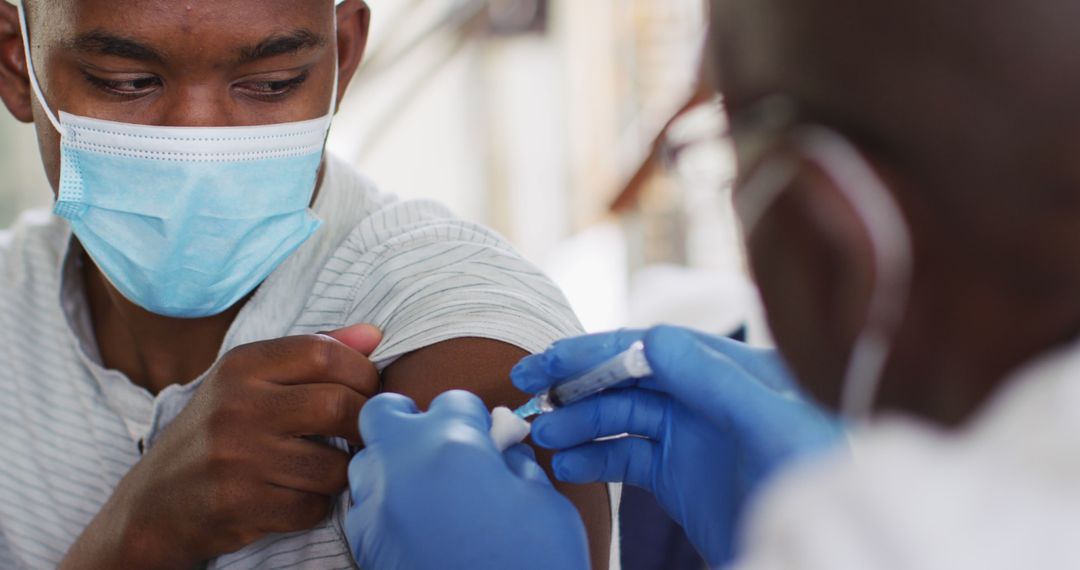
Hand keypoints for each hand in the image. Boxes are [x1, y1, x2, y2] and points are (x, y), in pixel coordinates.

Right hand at [79, 325, 382, 567]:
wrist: (154, 503)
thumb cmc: (218, 432)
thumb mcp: (251, 380)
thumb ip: (311, 353)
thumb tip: (373, 334)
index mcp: (241, 366)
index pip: (324, 354)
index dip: (363, 374)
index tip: (369, 392)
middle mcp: (236, 406)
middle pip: (339, 406)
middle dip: (364, 424)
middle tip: (363, 435)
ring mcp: (235, 457)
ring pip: (333, 466)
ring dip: (341, 473)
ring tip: (327, 468)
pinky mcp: (237, 505)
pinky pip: (311, 507)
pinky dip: (316, 506)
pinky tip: (297, 496)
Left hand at [345, 391, 589, 569]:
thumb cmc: (533, 563)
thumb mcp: (544, 502)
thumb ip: (515, 462)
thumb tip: (500, 449)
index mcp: (452, 445)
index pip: (453, 400)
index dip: (474, 417)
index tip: (487, 436)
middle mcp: (403, 468)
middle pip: (384, 413)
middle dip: (410, 419)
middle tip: (441, 440)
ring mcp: (377, 509)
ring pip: (366, 460)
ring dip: (393, 462)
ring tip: (429, 485)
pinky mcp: (366, 548)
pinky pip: (362, 508)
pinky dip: (384, 505)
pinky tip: (415, 521)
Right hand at [511, 325, 843, 566]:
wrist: (827, 544)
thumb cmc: (819, 476)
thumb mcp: (773, 424)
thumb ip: (716, 381)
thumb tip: (652, 339)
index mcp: (731, 370)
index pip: (649, 347)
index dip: (595, 350)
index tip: (547, 363)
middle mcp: (706, 396)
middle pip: (627, 377)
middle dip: (576, 384)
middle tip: (527, 397)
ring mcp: (691, 435)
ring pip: (620, 417)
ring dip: (579, 423)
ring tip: (543, 438)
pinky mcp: (679, 474)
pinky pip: (626, 457)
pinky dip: (593, 457)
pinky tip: (566, 463)